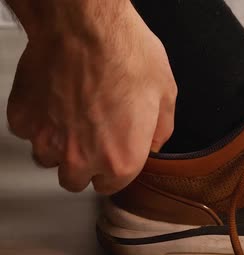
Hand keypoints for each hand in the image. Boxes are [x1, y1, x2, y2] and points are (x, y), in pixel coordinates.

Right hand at [6, 1, 176, 193]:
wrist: (85, 26)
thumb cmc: (125, 54)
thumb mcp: (165, 94)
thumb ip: (161, 130)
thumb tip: (155, 142)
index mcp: (121, 159)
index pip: (111, 186)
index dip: (114, 170)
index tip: (113, 156)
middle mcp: (82, 158)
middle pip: (75, 180)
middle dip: (85, 165)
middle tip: (92, 138)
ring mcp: (48, 139)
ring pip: (48, 159)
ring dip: (59, 146)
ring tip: (73, 119)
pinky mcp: (24, 118)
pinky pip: (27, 132)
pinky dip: (38, 122)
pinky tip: (54, 103)